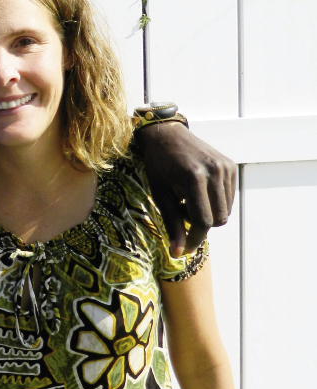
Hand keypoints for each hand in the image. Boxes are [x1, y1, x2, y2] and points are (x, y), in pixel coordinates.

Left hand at [136, 122, 235, 255]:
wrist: (166, 134)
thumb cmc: (159, 165)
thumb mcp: (160, 195)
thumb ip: (172, 224)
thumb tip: (178, 253)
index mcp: (194, 178)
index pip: (203, 221)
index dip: (194, 239)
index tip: (184, 248)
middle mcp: (215, 171)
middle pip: (219, 219)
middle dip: (201, 225)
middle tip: (182, 212)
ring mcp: (225, 167)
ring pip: (226, 211)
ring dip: (209, 213)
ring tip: (189, 199)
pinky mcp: (230, 166)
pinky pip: (228, 198)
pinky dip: (215, 202)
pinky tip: (198, 191)